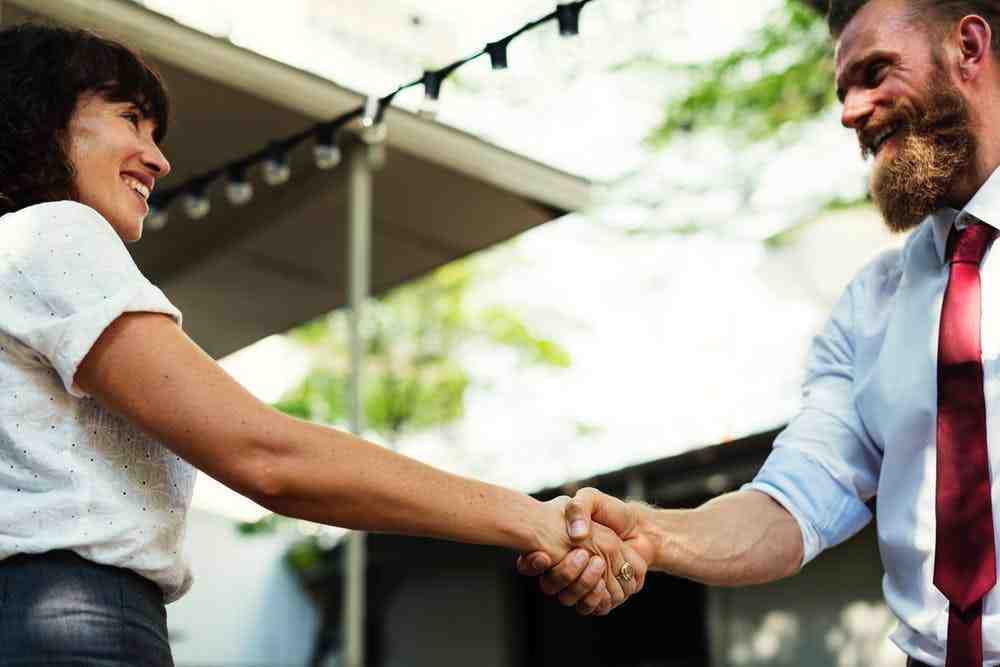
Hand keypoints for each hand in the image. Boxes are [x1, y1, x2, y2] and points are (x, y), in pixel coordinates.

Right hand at [519, 491, 651, 614]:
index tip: (542, 555)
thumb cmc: (610, 512)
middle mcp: (563, 569)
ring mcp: (581, 585)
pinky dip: (598, 597)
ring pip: (569, 598)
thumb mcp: (591, 499)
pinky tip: (604, 582)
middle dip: (565, 573)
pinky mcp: (601, 596)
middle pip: (550, 586)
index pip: (529, 564)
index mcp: (554, 547)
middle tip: (584, 554)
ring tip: (598, 563)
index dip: (530, 564)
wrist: (640, 528)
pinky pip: (593, 607)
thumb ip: (578, 508)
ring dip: (582, 584)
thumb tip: (575, 535)